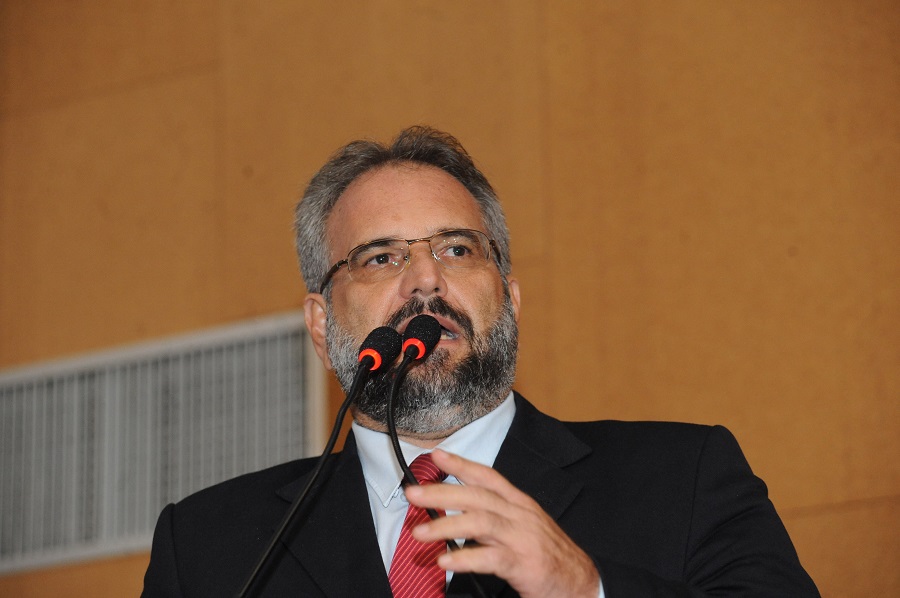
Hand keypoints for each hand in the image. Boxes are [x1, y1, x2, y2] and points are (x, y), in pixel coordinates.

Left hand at [404, 449, 599, 597]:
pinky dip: (465, 557)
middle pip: (477, 496)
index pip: (488, 476)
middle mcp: (520, 515)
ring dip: (447, 524)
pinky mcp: (525, 565)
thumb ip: (495, 517)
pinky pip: (491, 558)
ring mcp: (523, 539)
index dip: (461, 464)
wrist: (582, 582)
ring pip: (481, 522)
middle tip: (413, 494)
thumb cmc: (548, 555)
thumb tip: (458, 511)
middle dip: (442, 492)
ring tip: (420, 532)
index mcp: (519, 504)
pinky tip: (445, 559)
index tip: (436, 455)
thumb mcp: (523, 527)